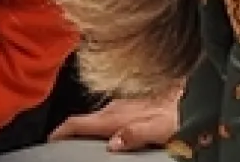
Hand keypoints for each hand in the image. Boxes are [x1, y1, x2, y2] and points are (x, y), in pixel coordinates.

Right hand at [48, 90, 179, 151]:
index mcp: (115, 116)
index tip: (49, 140)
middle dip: (68, 132)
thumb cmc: (177, 112)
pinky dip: (98, 125)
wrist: (190, 93)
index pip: (77, 122)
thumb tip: (112, 143)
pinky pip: (106, 115)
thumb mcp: (159, 128)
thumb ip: (134, 134)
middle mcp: (114, 108)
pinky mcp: (129, 103)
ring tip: (79, 142)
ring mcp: (121, 104)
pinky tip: (106, 133)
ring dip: (84, 129)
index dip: (60, 131)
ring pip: (95, 118)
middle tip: (61, 145)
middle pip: (83, 121)